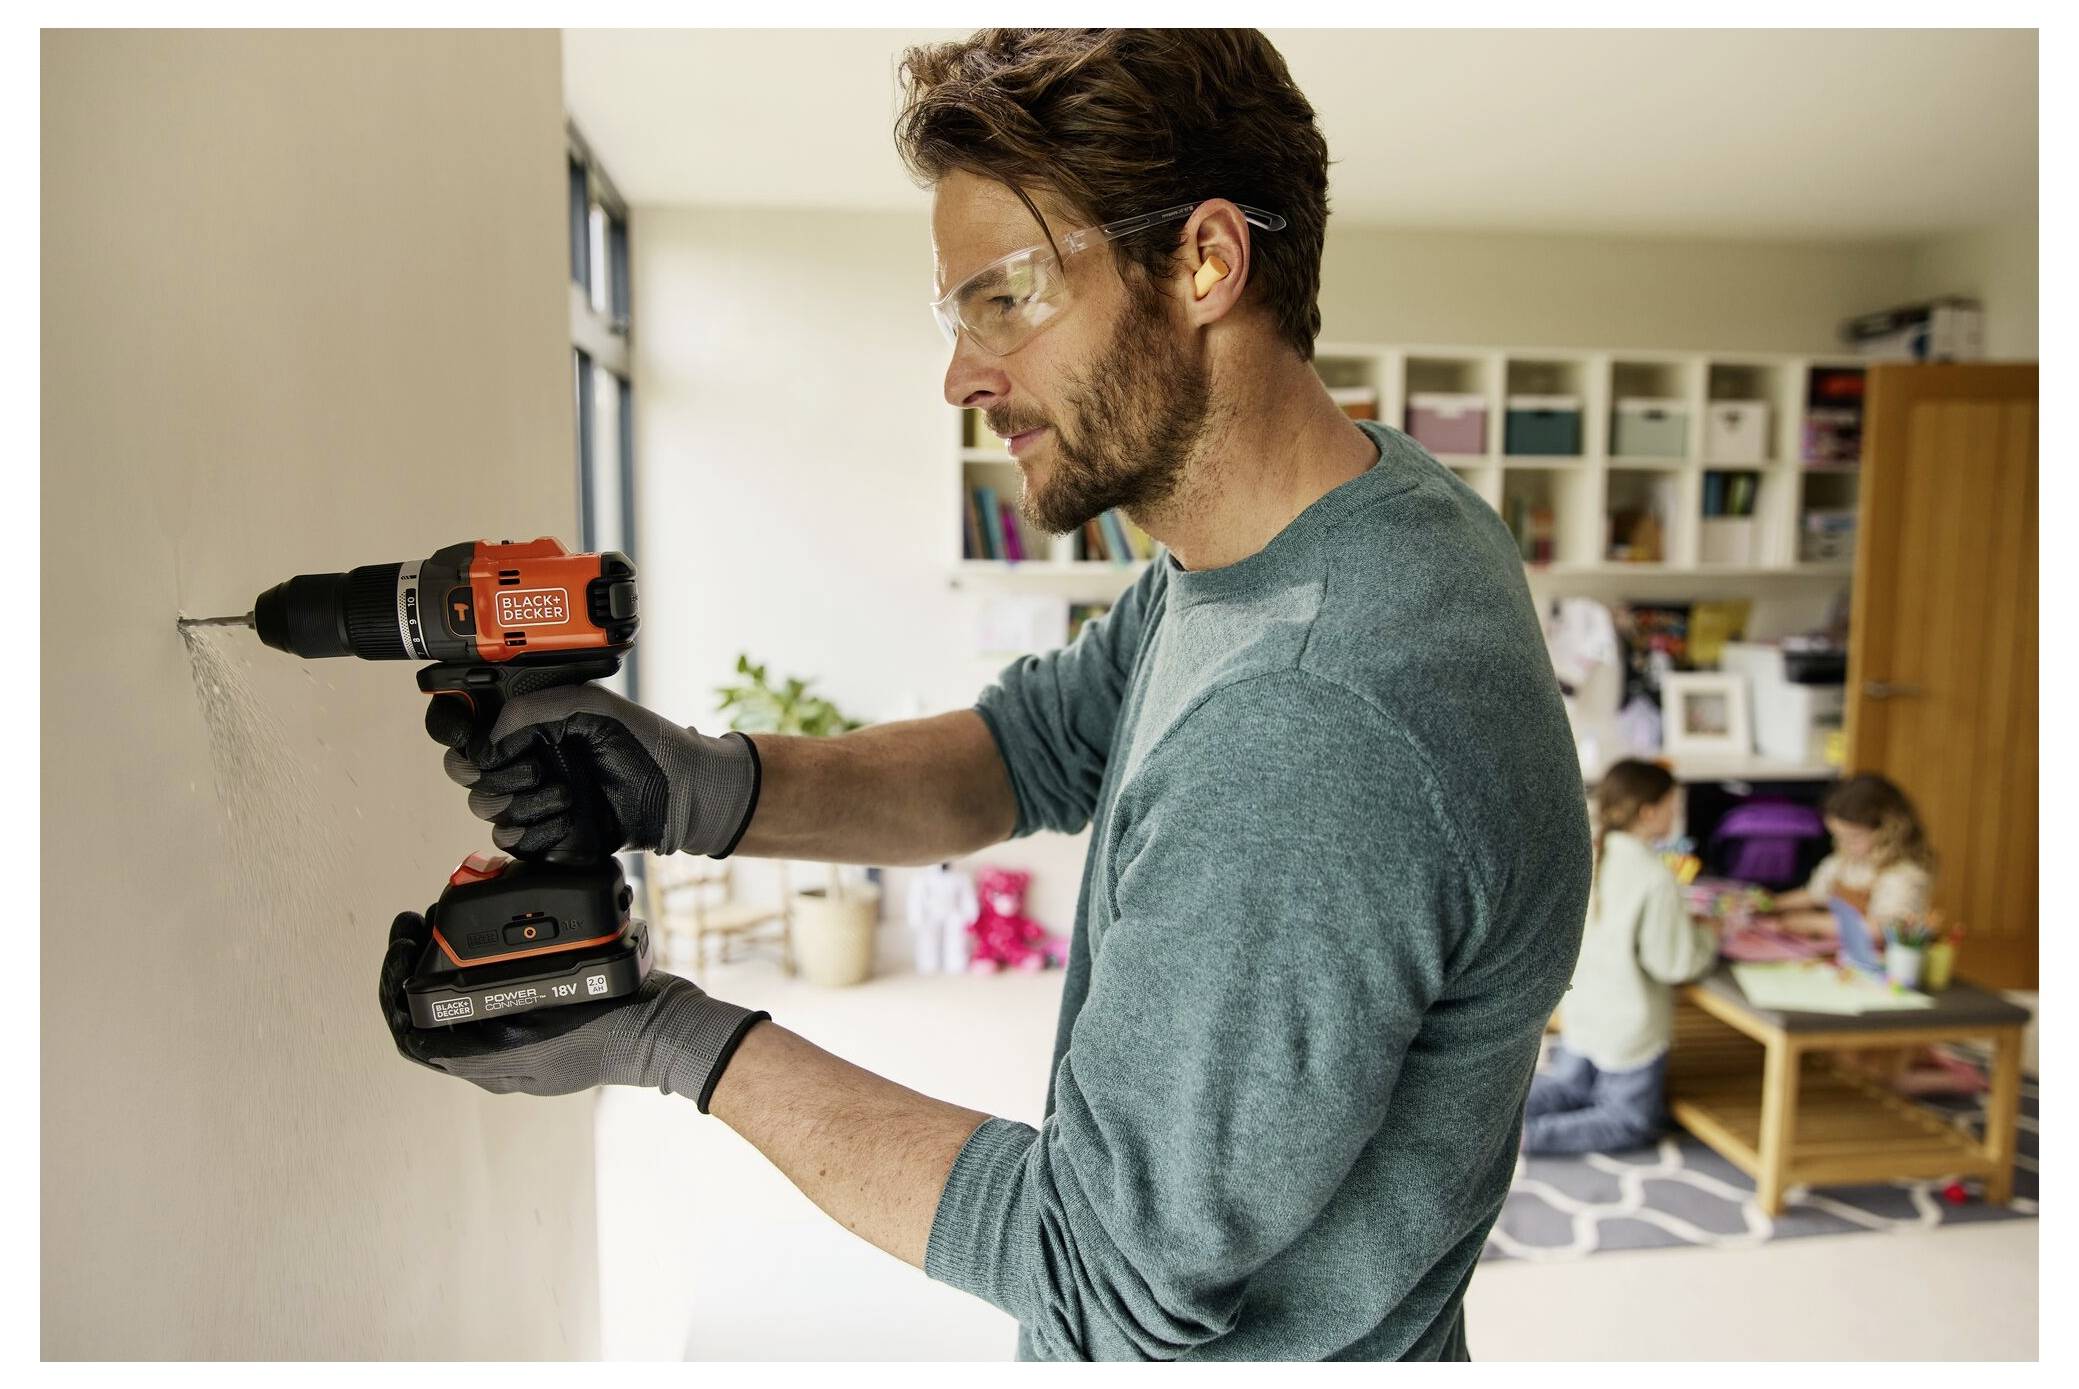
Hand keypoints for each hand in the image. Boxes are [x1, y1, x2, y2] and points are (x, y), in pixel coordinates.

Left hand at [378, 911, 768, 1105]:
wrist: (669, 1032)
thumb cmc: (621, 1016)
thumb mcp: (558, 998)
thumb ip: (504, 998)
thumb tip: (440, 979)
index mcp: (496, 1061)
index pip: (415, 1035)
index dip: (395, 986)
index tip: (402, 938)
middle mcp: (500, 1066)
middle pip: (429, 1025)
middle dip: (413, 972)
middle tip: (416, 924)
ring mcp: (519, 1058)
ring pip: (453, 1019)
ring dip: (440, 975)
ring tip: (443, 929)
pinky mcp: (539, 1043)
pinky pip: (486, 1015)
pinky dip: (472, 982)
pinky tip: (485, 949)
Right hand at [426, 682, 761, 860]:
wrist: (682, 793)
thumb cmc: (645, 744)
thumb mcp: (589, 706)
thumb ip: (531, 710)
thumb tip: (487, 739)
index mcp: (527, 724)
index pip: (464, 729)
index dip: (460, 737)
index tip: (481, 746)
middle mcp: (524, 761)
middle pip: (466, 774)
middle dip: (494, 774)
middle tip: (534, 769)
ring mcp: (533, 799)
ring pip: (488, 810)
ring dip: (526, 803)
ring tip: (569, 794)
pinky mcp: (547, 836)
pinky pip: (515, 842)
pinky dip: (540, 831)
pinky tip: (571, 818)